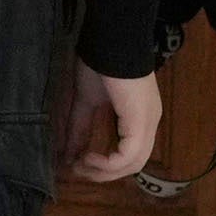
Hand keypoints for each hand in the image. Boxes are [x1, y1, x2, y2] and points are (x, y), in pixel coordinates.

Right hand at [61, 66, 164, 184]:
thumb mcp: (86, 101)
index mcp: (140, 116)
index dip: (105, 165)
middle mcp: (149, 122)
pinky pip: (129, 155)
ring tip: (82, 165)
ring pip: (133, 164)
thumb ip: (79, 128)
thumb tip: (66, 154)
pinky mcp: (141, 122)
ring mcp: (148, 122)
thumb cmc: (100, 64)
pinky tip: (89, 157)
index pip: (130, 153)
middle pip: (133, 164)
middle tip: (78, 170)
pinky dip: (109, 163)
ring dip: (105, 171)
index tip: (78, 163)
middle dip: (104, 174)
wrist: (110, 42)